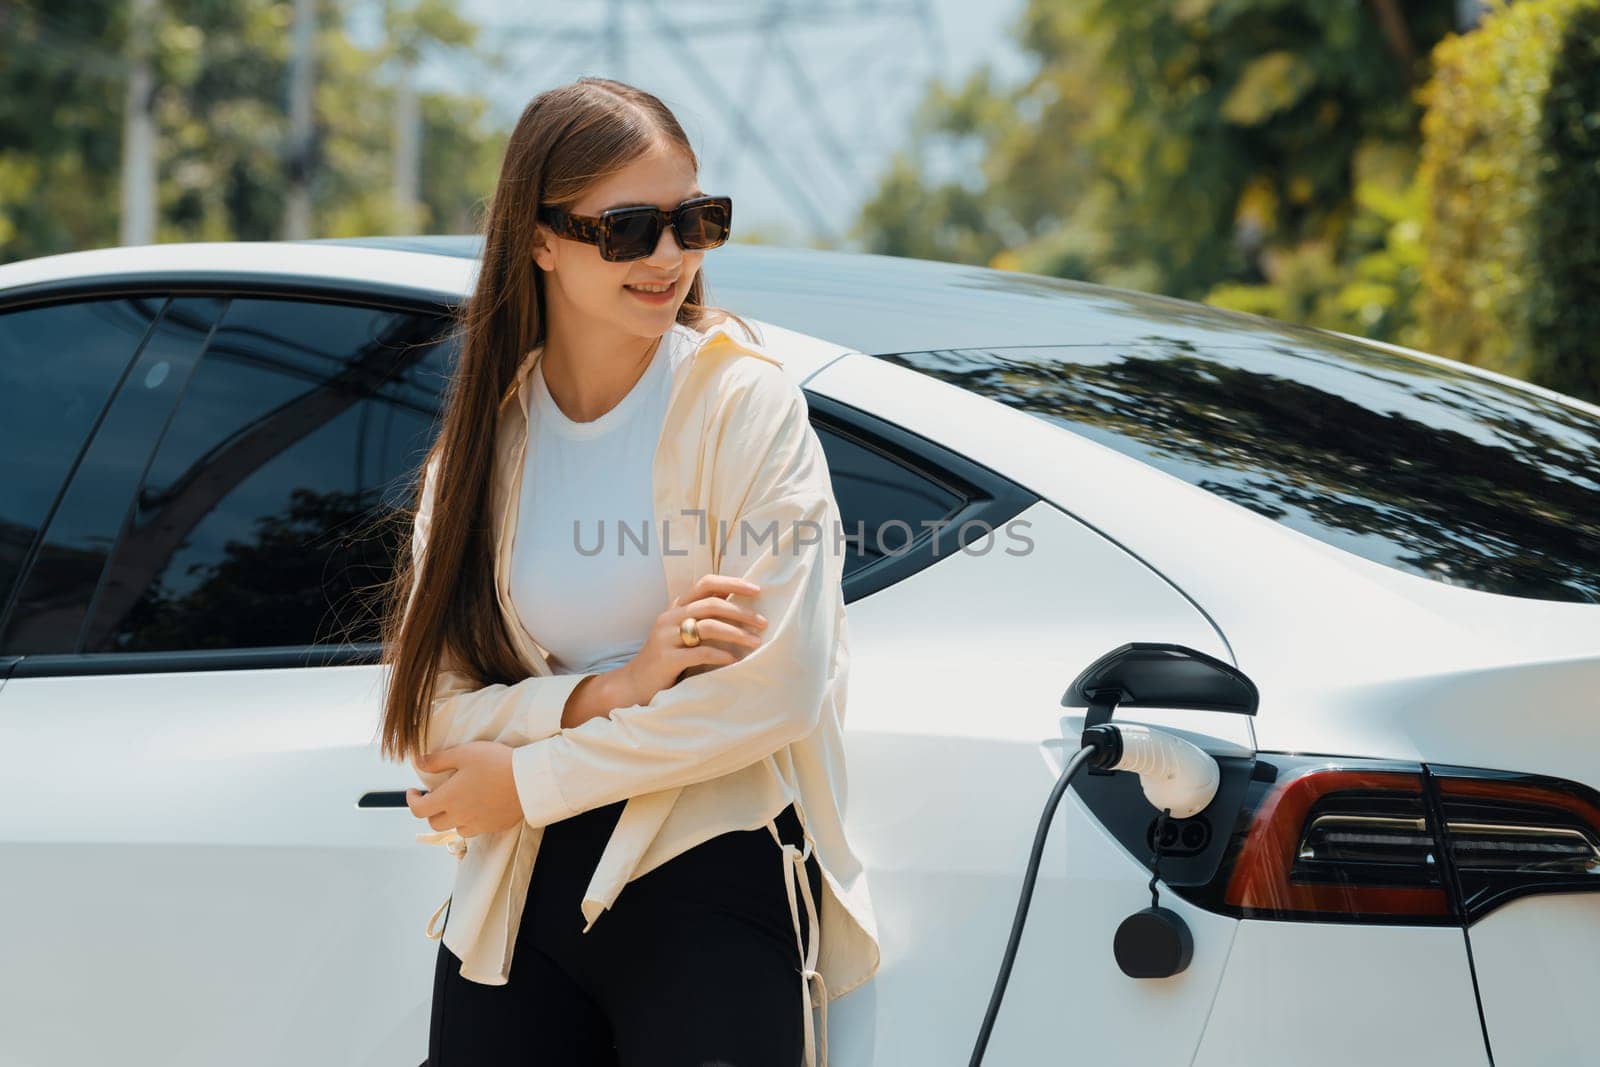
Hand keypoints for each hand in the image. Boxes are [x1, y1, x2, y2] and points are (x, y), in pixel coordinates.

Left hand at [405, 741, 521, 837]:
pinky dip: (470, 821)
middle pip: (434, 823)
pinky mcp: (493, 827)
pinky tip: (478, 808)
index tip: (414, 792)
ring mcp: (477, 824)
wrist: (529, 780)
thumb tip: (417, 762)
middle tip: (438, 795)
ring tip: (459, 802)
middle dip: (431, 810)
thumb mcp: (464, 753)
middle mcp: (460, 816)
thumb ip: (438, 760)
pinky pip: (475, 829)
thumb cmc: (496, 763)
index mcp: (448, 799)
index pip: (418, 810)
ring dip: (451, 818)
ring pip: (454, 829)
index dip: (411, 801)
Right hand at [615, 573, 768, 705]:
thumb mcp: (682, 633)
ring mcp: (666, 637)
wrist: (632, 684)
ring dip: (736, 633)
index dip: (733, 583)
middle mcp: (670, 617)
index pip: (706, 584)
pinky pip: (699, 653)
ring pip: (708, 626)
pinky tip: (734, 660)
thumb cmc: (666, 659)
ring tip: (756, 642)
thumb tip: (739, 608)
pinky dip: (720, 655)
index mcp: (677, 607)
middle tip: (764, 623)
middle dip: (741, 612)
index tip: (757, 590)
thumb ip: (703, 619)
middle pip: (712, 604)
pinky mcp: (666, 658)